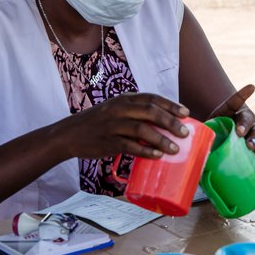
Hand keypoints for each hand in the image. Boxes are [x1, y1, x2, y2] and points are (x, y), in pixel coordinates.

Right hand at [59, 93, 189, 159]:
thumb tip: (165, 126)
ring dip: (161, 139)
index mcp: (124, 99)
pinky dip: (145, 151)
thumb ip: (136, 115)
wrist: (69, 134)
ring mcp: (112, 125)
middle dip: (170, 122)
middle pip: (150, 112)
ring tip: (175, 149)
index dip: (170, 105)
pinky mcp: (106, 141)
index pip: (151, 98)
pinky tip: (156, 156)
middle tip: (184, 133)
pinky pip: (129, 146)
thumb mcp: (116, 111)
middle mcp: (119, 109)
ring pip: (141, 129)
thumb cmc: (99, 123)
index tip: (186, 113)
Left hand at [210, 84, 254, 163]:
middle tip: (239, 132)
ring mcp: (254, 128)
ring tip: (249, 146)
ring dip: (254, 137)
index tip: (252, 87)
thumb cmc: (219, 137)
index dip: (243, 94)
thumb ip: (205, 132)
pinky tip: (254, 152)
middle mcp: (244, 118)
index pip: (235, 102)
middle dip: (243, 125)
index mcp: (230, 112)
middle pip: (246, 117)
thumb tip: (194, 139)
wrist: (236, 149)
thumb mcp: (210, 132)